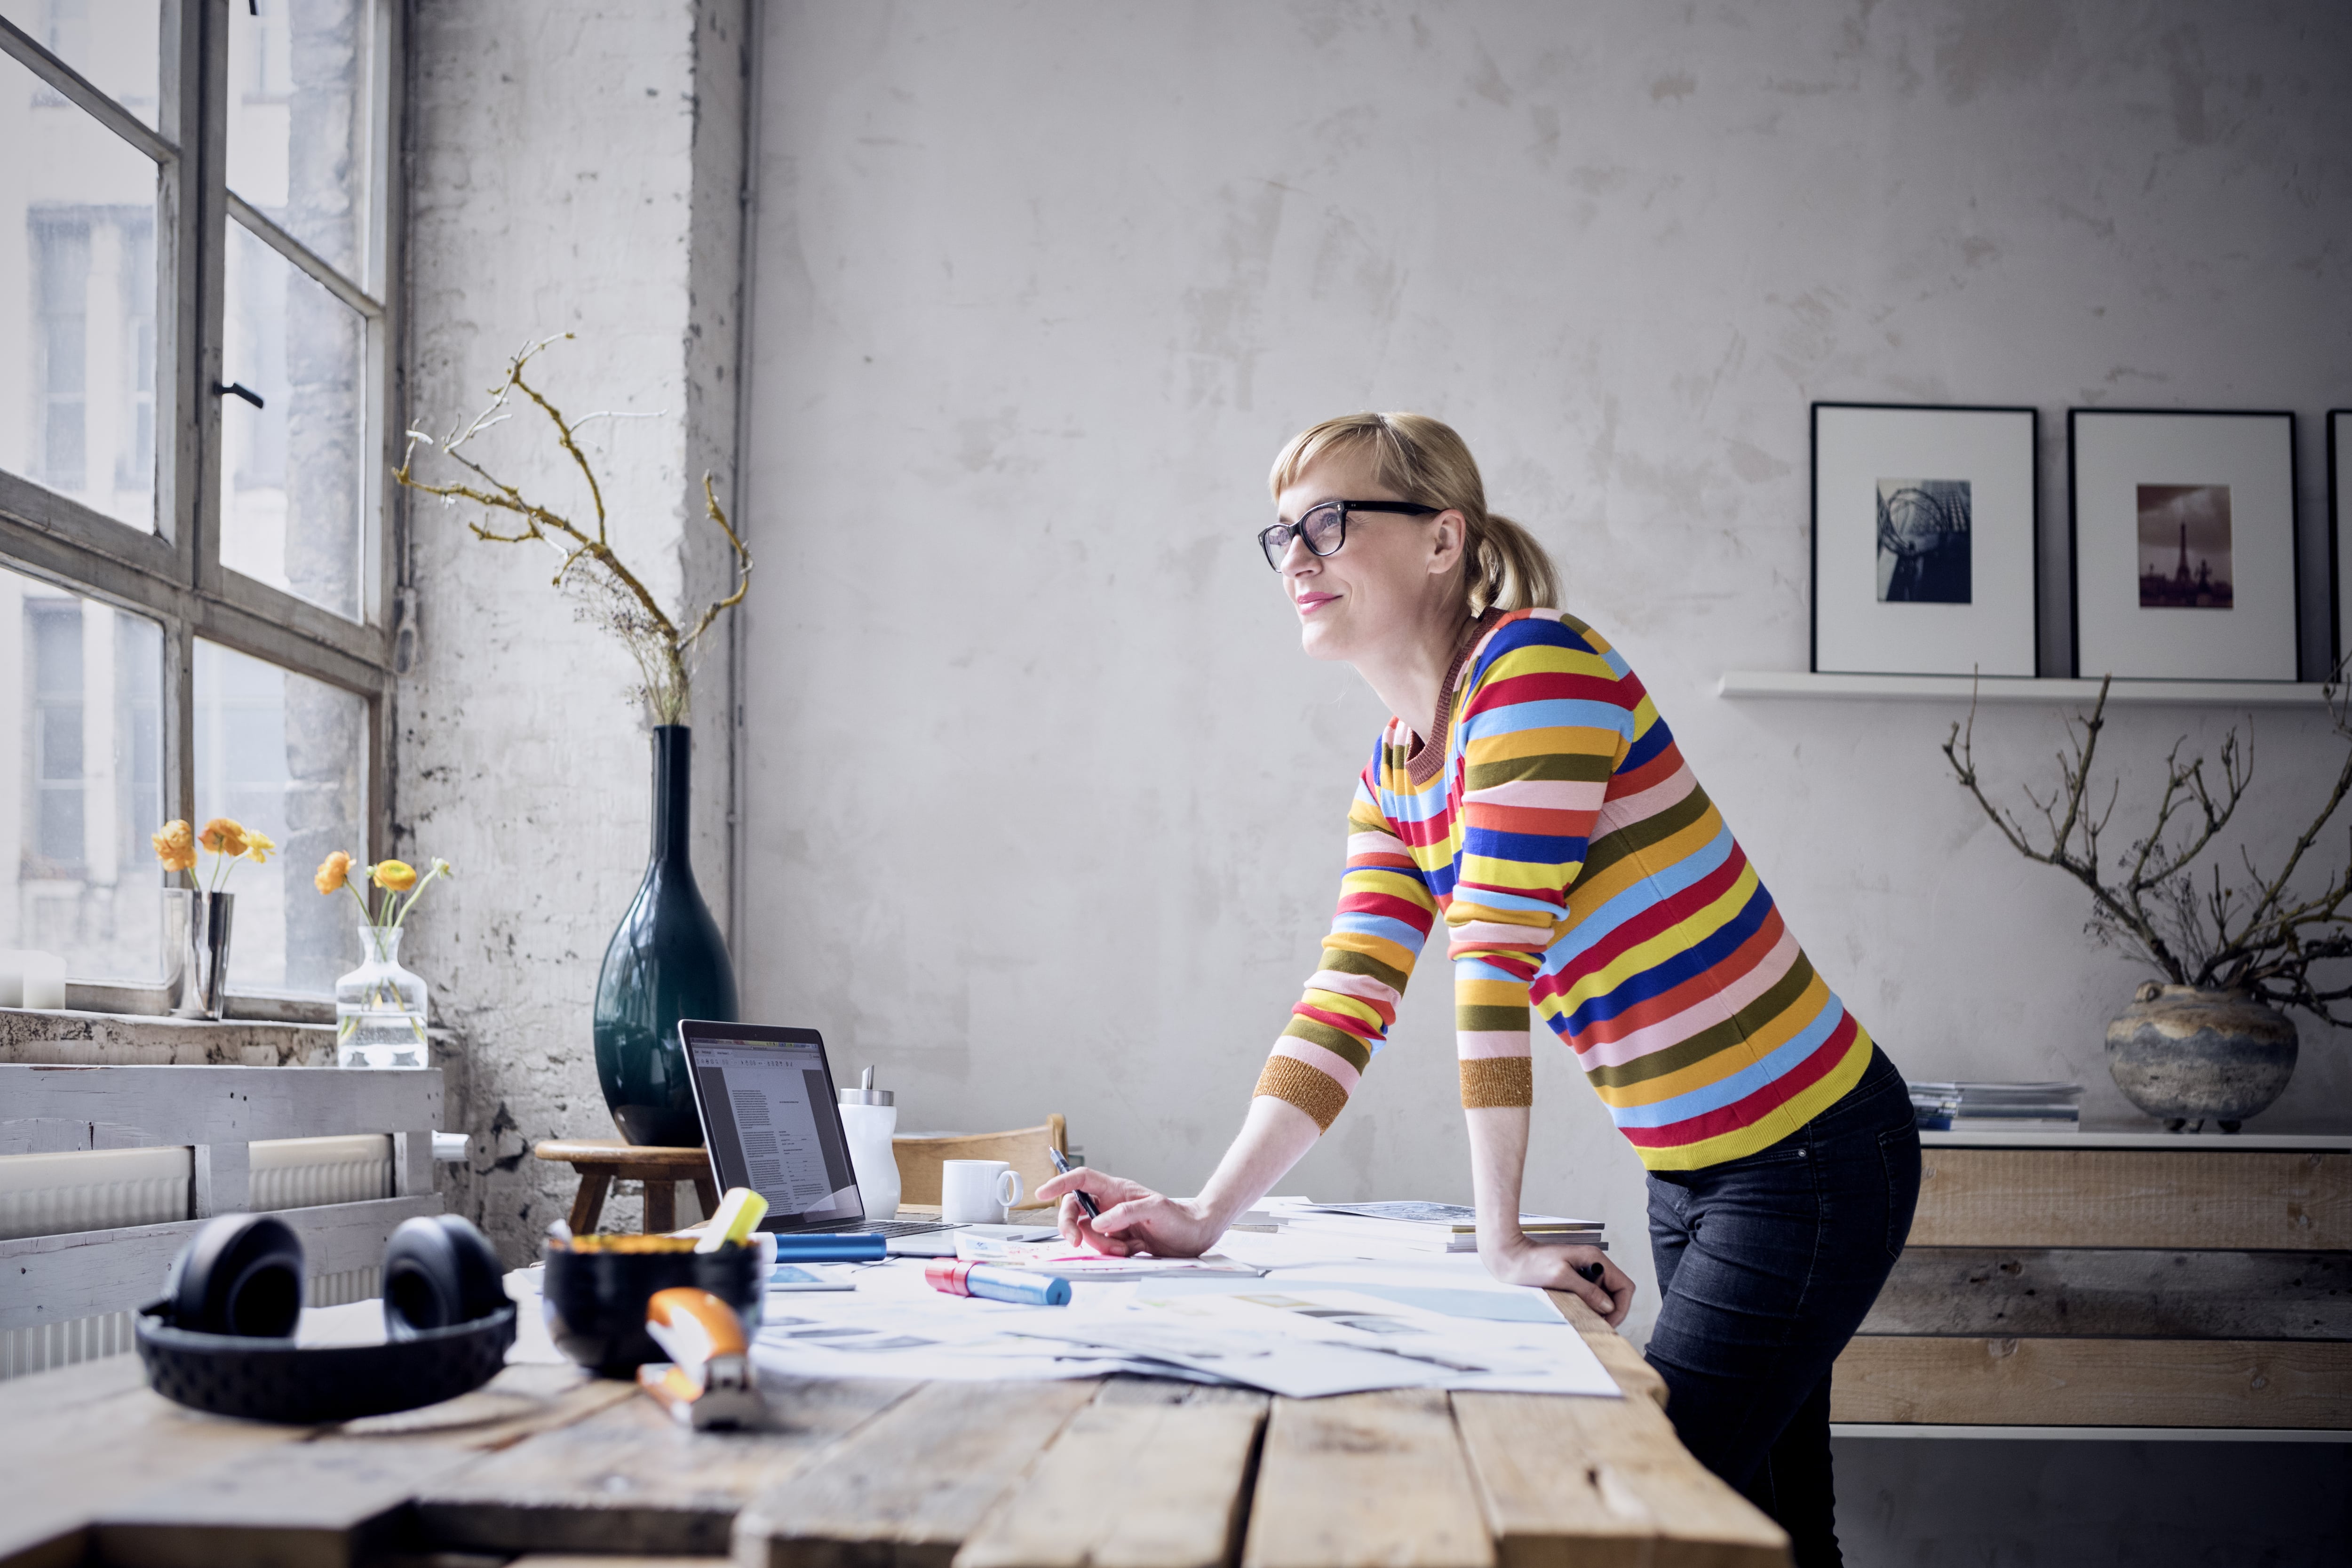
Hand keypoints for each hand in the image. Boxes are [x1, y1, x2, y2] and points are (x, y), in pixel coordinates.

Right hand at [1035, 1167, 1221, 1257]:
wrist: (1194, 1237)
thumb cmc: (1178, 1218)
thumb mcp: (1155, 1210)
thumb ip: (1125, 1213)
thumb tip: (1096, 1222)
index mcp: (1116, 1190)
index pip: (1081, 1180)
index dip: (1060, 1183)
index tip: (1041, 1193)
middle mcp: (1109, 1204)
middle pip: (1074, 1210)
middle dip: (1070, 1227)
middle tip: (1076, 1242)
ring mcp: (1112, 1223)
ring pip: (1086, 1233)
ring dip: (1100, 1245)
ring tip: (1126, 1247)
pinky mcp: (1116, 1240)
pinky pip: (1100, 1247)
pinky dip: (1111, 1253)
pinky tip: (1130, 1250)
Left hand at [1481, 1238, 1634, 1327]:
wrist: (1509, 1256)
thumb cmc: (1530, 1263)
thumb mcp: (1560, 1277)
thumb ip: (1587, 1291)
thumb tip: (1608, 1306)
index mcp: (1594, 1258)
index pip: (1625, 1286)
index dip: (1621, 1307)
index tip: (1608, 1321)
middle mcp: (1592, 1263)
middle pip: (1615, 1293)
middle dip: (1609, 1310)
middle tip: (1595, 1323)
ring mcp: (1583, 1270)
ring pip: (1602, 1295)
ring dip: (1596, 1308)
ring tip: (1582, 1315)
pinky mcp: (1573, 1277)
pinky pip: (1588, 1294)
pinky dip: (1586, 1304)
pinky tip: (1573, 1307)